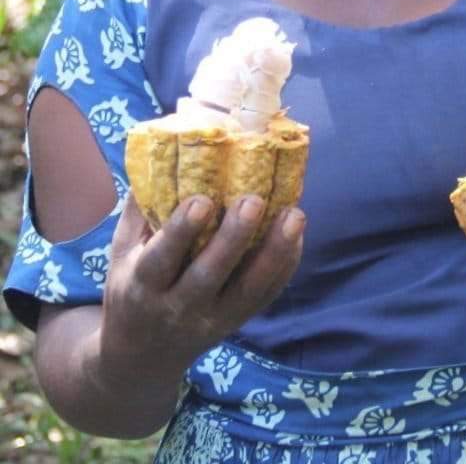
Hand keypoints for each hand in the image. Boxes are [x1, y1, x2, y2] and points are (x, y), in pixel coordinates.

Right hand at [97, 193, 304, 387]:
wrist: (142, 357)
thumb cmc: (131, 289)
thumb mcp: (120, 255)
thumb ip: (139, 213)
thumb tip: (158, 155)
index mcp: (143, 286)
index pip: (161, 260)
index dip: (181, 231)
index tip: (201, 200)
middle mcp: (178, 307)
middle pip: (210, 275)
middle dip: (234, 238)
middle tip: (254, 199)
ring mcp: (212, 318)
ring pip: (248, 290)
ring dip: (274, 252)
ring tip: (295, 215)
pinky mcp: (237, 322)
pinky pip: (265, 296)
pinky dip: (284, 267)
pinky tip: (296, 235)